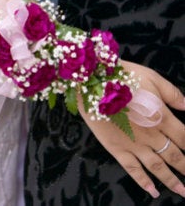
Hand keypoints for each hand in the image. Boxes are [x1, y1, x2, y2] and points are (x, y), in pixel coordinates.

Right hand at [79, 60, 184, 197]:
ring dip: (172, 181)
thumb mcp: (152, 78)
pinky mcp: (117, 148)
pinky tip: (153, 190)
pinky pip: (132, 169)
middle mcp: (152, 135)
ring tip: (183, 191)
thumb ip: (173, 94)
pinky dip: (143, 181)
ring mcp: (134, 144)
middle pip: (176, 156)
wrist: (92, 83)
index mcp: (163, 117)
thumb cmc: (122, 77)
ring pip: (158, 167)